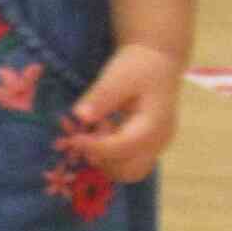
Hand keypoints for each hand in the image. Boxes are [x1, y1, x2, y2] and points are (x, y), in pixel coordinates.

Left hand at [65, 42, 181, 180]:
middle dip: (100, 159)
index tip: (72, 139)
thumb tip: (80, 116)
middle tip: (82, 136)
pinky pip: (126, 159)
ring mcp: (155, 145)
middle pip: (128, 170)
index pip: (122, 149)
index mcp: (154, 125)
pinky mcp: (147, 145)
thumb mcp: (117, 76)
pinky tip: (97, 129)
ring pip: (127, 170)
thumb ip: (100, 97)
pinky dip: (108, 153)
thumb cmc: (138, 65)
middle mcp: (159, 141)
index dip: (94, 147)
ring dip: (103, 158)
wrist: (157, 60)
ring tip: (91, 130)